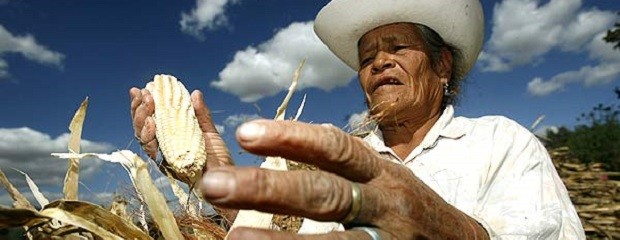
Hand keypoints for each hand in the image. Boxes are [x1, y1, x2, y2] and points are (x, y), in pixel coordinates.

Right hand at [129, 88, 236, 221]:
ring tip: (147, 104)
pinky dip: (150, 136)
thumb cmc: (218, 160)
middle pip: (142, 128)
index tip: (142, 89)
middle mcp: (163, 148)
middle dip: (139, 109)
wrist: (228, 179)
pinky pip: (153, 151)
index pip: (151, 119)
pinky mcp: (167, 166)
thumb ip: (200, 115)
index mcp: (170, 138)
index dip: (143, 105)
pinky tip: (152, 122)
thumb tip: (195, 93)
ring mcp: (163, 157)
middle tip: (144, 94)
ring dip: (141, 119)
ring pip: (143, 138)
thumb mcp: (209, 133)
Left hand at [200, 120, 488, 238]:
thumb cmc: (413, 207)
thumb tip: (304, 135)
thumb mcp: (388, 175)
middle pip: (323, 194)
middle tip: (215, 184)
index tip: (246, 133)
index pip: (335, 148)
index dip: (292, 138)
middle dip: (268, 189)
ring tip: (234, 237)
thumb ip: (351, 162)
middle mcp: (383, 205)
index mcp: (381, 174)